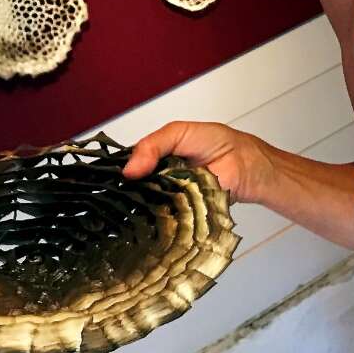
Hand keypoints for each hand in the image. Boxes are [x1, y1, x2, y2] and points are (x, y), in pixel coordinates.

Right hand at [121, 120, 274, 204]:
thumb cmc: (215, 143)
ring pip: (148, 208)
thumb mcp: (178, 133)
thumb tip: (129, 170)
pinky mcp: (182, 215)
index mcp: (155, 158)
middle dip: (128, 194)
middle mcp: (159, 180)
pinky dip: (161, 219)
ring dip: (143, 208)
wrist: (244, 164)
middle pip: (135, 191)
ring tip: (132, 209)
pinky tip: (153, 219)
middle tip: (117, 197)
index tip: (109, 180)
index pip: (129, 169)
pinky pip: (167, 220)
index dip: (120, 173)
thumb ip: (152, 146)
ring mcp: (170, 199)